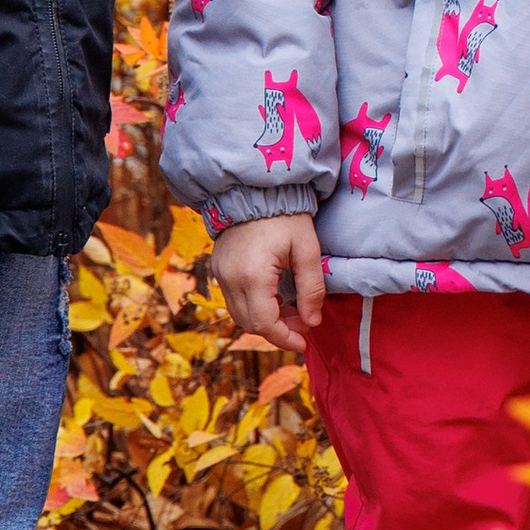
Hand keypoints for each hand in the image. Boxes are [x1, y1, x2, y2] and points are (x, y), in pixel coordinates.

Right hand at [212, 212, 325, 350]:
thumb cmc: (286, 215)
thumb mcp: (306, 249)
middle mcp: (230, 279)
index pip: (264, 324)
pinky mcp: (218, 268)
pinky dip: (254, 306)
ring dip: (265, 319)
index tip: (304, 342)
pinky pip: (233, 299)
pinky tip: (275, 297)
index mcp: (252, 275)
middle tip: (303, 322)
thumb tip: (312, 322)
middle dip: (278, 330)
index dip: (284, 339)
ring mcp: (220, 274)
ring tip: (292, 309)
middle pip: (250, 324)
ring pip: (240, 314)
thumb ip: (311, 288)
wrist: (255, 188)